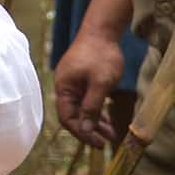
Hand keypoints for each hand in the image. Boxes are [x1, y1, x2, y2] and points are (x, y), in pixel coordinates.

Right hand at [54, 30, 125, 145]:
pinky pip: (87, 100)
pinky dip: (97, 111)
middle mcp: (65, 87)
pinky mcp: (83, 79)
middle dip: (89, 130)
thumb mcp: (101, 83)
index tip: (98, 143)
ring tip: (110, 135)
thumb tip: (86, 129)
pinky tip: (108, 120)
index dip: (82, 132)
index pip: (68, 117)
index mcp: (64, 88)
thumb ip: (92, 107)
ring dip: (95, 122)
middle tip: (105, 143)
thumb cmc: (101, 56)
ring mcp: (74, 83)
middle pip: (73, 115)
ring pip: (82, 108)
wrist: (102, 30)